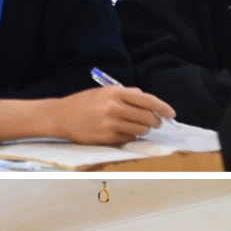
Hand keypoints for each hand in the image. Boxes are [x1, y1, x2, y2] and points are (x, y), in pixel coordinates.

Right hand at [50, 85, 173, 143]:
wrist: (59, 116)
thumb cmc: (82, 103)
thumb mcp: (103, 92)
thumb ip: (126, 94)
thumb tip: (148, 101)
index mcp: (115, 93)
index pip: (148, 101)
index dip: (163, 108)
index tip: (172, 114)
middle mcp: (114, 108)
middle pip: (147, 117)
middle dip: (155, 121)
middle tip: (155, 123)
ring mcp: (110, 124)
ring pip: (140, 130)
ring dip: (144, 130)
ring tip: (138, 127)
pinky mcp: (106, 137)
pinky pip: (128, 138)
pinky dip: (131, 136)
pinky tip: (124, 132)